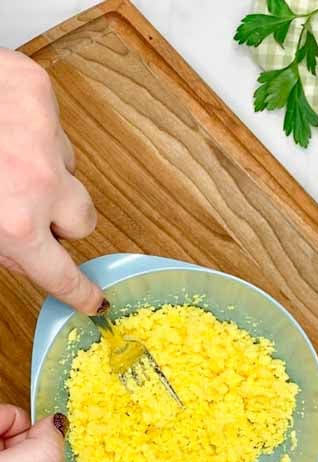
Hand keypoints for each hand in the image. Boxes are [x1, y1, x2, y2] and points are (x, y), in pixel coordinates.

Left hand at [0, 49, 101, 313]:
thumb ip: (0, 242)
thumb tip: (23, 255)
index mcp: (13, 224)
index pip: (62, 274)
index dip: (79, 290)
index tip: (93, 301)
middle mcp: (38, 182)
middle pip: (82, 219)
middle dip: (59, 217)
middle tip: (24, 202)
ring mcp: (43, 134)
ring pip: (67, 167)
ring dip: (43, 166)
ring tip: (1, 151)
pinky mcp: (37, 91)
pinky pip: (51, 121)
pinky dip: (30, 124)